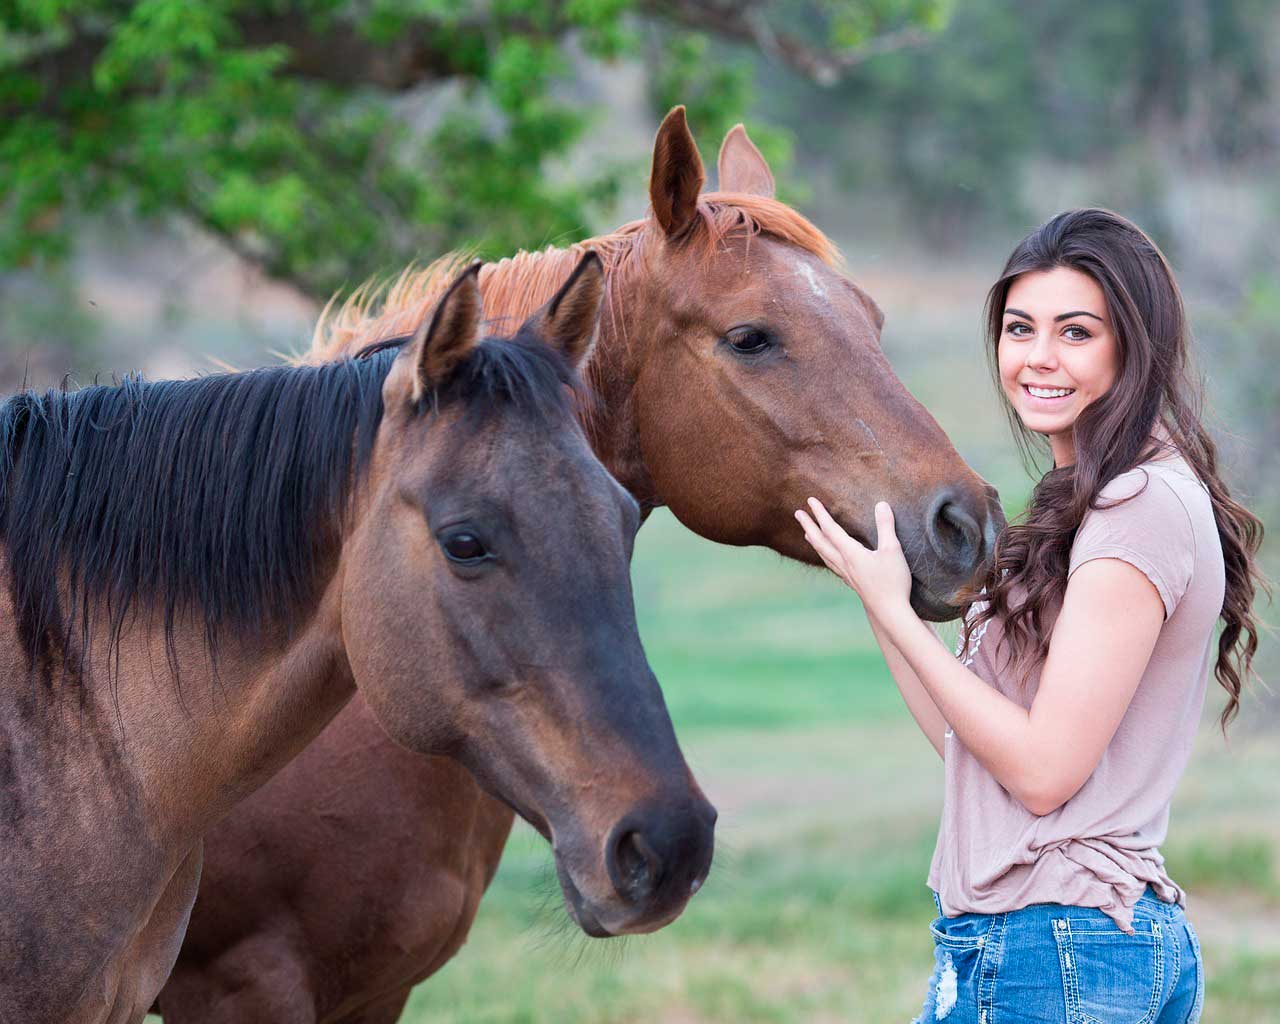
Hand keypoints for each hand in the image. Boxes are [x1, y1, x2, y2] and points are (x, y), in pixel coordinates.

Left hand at [794, 498, 913, 620]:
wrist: (890, 612)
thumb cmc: (892, 581)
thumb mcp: (892, 550)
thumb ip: (886, 526)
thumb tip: (881, 504)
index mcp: (850, 553)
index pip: (830, 529)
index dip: (820, 514)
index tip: (810, 501)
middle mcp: (844, 563)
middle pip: (820, 542)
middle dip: (809, 526)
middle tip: (798, 514)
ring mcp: (846, 575)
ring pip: (824, 555)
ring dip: (814, 542)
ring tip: (807, 534)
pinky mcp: (853, 583)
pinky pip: (833, 566)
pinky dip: (825, 557)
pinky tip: (829, 559)